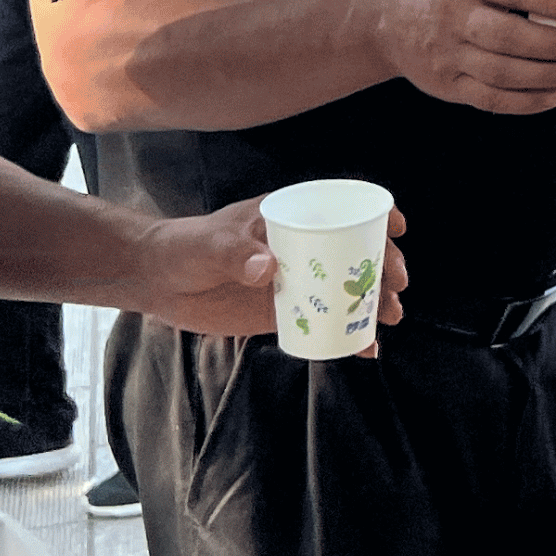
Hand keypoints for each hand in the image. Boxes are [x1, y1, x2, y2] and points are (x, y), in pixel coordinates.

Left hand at [130, 199, 408, 353]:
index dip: (376, 214)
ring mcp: (296, 280)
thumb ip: (238, 254)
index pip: (343, 206)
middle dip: (383, 267)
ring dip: (373, 303)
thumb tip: (269, 269)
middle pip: (356, 251)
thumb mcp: (211, 244)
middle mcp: (302, 246)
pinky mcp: (285, 312)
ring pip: (346, 289)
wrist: (159, 282)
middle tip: (395, 287)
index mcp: (290, 216)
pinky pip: (325, 323)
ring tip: (389, 320)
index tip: (396, 229)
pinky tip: (365, 349)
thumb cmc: (185, 247)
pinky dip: (347, 335)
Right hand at [369, 0, 555, 114]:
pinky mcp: (447, 86)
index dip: (551, 1)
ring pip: (504, 73)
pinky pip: (491, 99)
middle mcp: (455, 18)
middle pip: (510, 38)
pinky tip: (555, 96)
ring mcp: (448, 56)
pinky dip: (527, 102)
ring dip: (549, 76)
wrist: (383, 21)